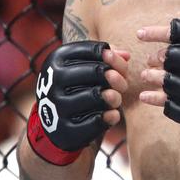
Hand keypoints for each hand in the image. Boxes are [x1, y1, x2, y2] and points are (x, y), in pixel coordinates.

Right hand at [27, 41, 129, 164]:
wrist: (53, 118)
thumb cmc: (76, 84)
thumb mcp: (85, 64)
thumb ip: (108, 55)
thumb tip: (126, 56)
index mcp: (57, 59)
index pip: (93, 50)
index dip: (113, 57)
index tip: (118, 67)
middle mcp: (53, 80)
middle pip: (95, 71)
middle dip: (115, 77)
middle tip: (123, 84)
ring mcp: (56, 106)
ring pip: (95, 96)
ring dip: (114, 97)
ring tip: (117, 98)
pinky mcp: (65, 129)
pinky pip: (94, 122)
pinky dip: (109, 117)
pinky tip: (113, 115)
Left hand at [137, 0, 179, 138]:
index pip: (177, 31)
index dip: (155, 32)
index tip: (140, 34)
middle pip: (170, 58)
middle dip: (157, 59)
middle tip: (149, 61)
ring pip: (168, 82)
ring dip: (153, 79)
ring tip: (146, 77)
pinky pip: (172, 106)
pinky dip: (158, 100)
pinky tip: (148, 96)